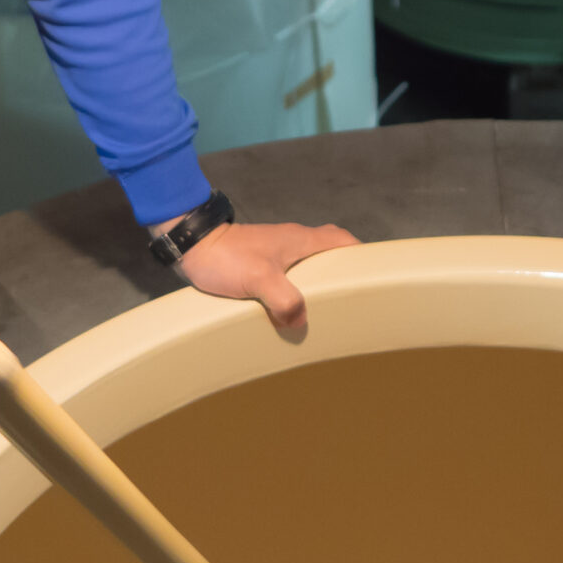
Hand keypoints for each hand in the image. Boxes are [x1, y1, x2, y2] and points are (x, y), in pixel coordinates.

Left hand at [165, 218, 359, 335]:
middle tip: (348, 300)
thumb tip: (300, 322)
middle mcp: (293, 242)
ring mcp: (275, 251)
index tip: (371, 276)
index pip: (341, 240)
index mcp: (301, 240)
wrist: (191, 244)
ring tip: (323, 311)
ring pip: (307, 264)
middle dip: (341, 273)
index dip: (359, 255)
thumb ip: (284, 299)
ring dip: (317, 283)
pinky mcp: (260, 261)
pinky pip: (288, 273)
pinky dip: (296, 287)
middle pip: (328, 253)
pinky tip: (291, 309)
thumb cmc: (226, 256)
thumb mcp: (258, 279)